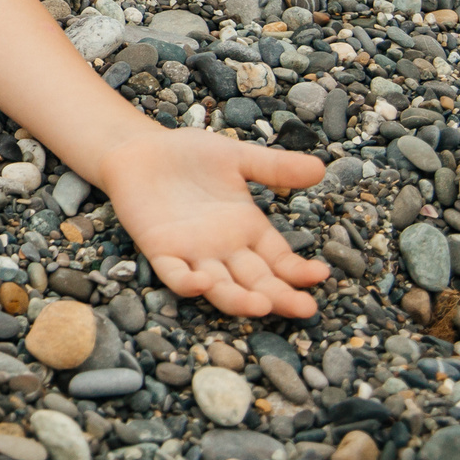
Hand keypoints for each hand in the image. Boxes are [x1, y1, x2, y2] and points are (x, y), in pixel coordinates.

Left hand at [95, 129, 332, 318]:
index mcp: (247, 229)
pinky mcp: (160, 250)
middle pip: (256, 281)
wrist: (138, 150)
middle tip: (305, 309)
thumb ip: (274, 166)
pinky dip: (187, 283)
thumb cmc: (189, 156)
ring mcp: (192, 253)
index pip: (279, 259)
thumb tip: (321, 168)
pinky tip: (202, 283)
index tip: (321, 276)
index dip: (299, 271)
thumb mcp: (236, 158)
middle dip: (280, 296)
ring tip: (261, 306)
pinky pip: (174, 274)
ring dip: (239, 299)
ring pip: (220, 286)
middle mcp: (224, 248)